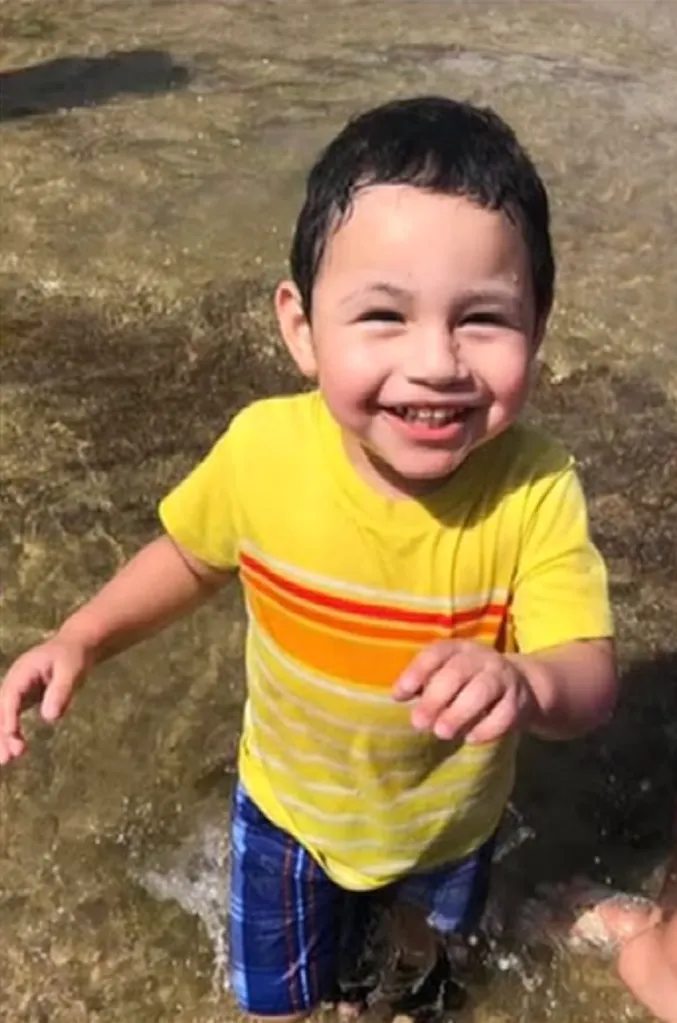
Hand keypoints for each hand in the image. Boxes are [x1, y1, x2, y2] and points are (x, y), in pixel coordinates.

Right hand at [0, 637, 90, 764]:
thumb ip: (61, 691)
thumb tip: (50, 718)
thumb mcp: (72, 670)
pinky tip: (16, 750)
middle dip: (2, 733)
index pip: (11, 695)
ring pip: (3, 716)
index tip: (11, 733)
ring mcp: (16, 691)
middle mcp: (14, 682)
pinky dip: (10, 734)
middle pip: (1, 709)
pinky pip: (11, 718)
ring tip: (8, 760)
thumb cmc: (74, 656)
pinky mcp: (22, 700)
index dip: (9, 715)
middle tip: (7, 757)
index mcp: (22, 671)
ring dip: (3, 737)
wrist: (75, 647)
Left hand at [393, 640, 535, 743]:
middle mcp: (481, 658)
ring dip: (459, 713)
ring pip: (482, 690)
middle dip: (435, 698)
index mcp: (458, 648)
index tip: (399, 695)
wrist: (519, 685)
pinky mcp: (518, 701)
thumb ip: (423, 683)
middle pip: (457, 672)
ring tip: (441, 733)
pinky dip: (486, 728)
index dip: (417, 672)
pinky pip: (504, 715)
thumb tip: (397, 696)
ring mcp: (502, 677)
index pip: (436, 653)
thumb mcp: (446, 674)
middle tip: (419, 722)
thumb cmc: (467, 682)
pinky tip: (470, 738)